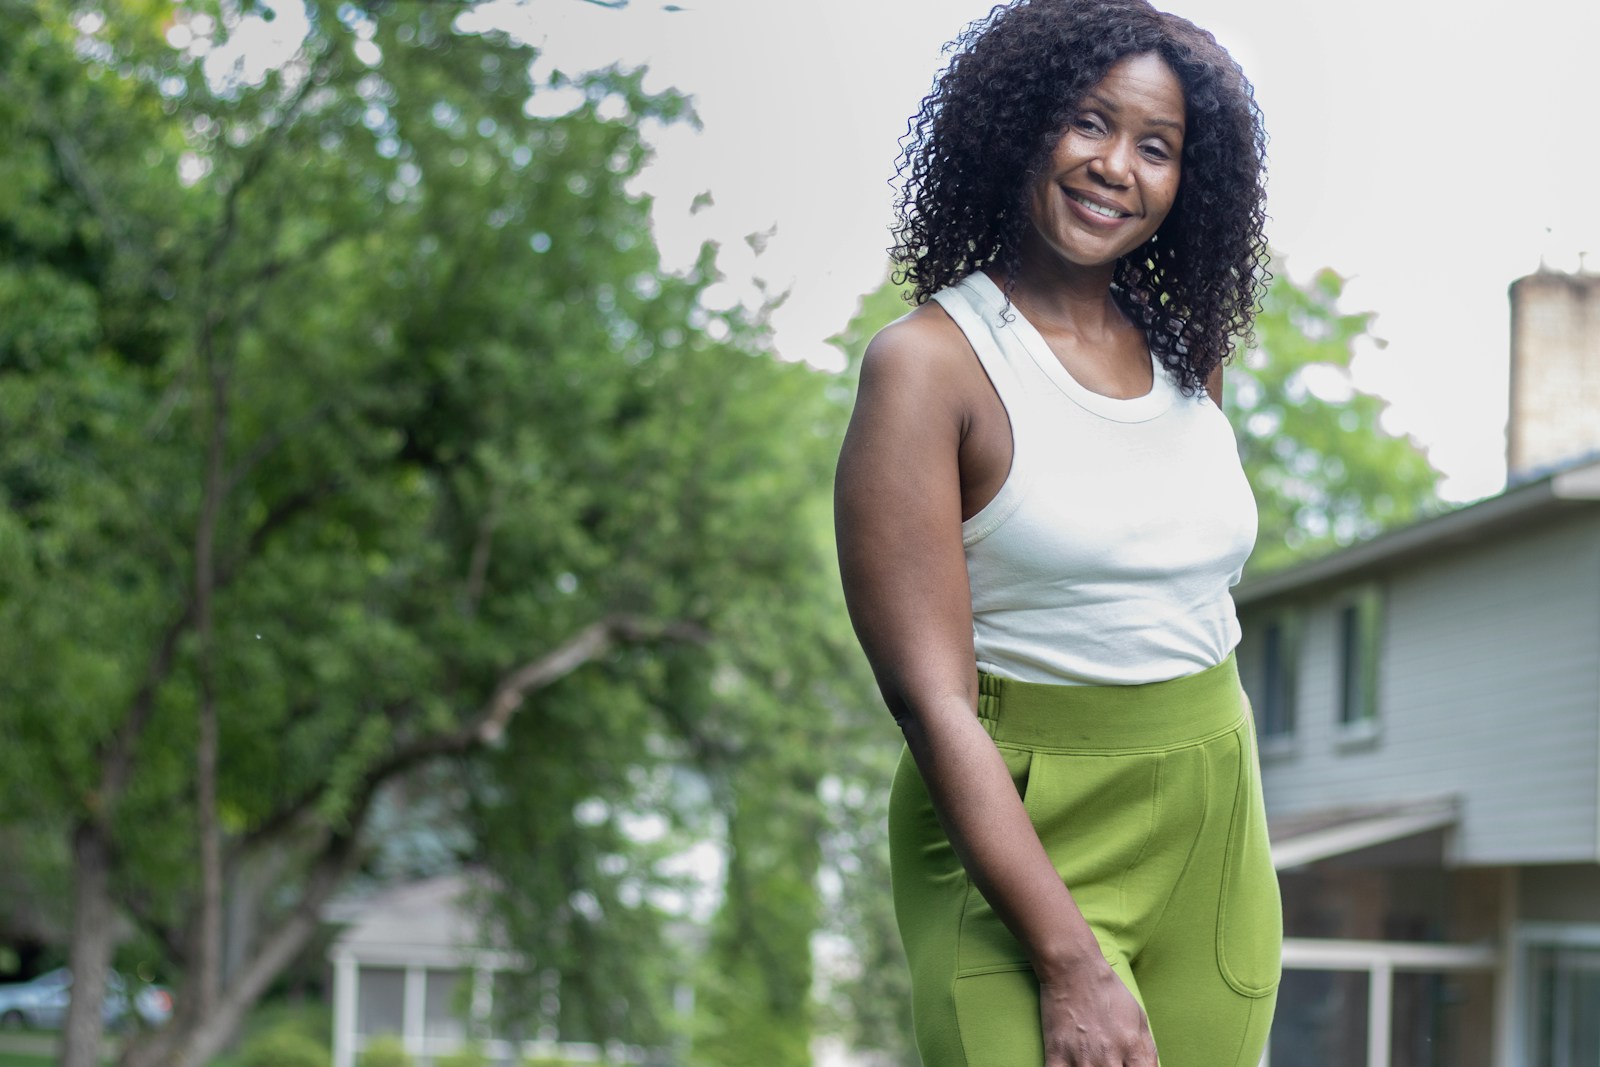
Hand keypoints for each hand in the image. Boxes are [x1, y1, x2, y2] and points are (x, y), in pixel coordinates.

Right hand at [1038, 959, 1157, 1065]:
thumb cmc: (1108, 992)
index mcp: (1131, 1047)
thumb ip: (1148, 1052)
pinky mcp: (1056, 1054)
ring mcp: (1080, 1057)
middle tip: (1108, 1061)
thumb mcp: (1139, 1018)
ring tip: (1091, 1062)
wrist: (1073, 969)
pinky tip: (1072, 1066)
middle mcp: (1108, 1056)